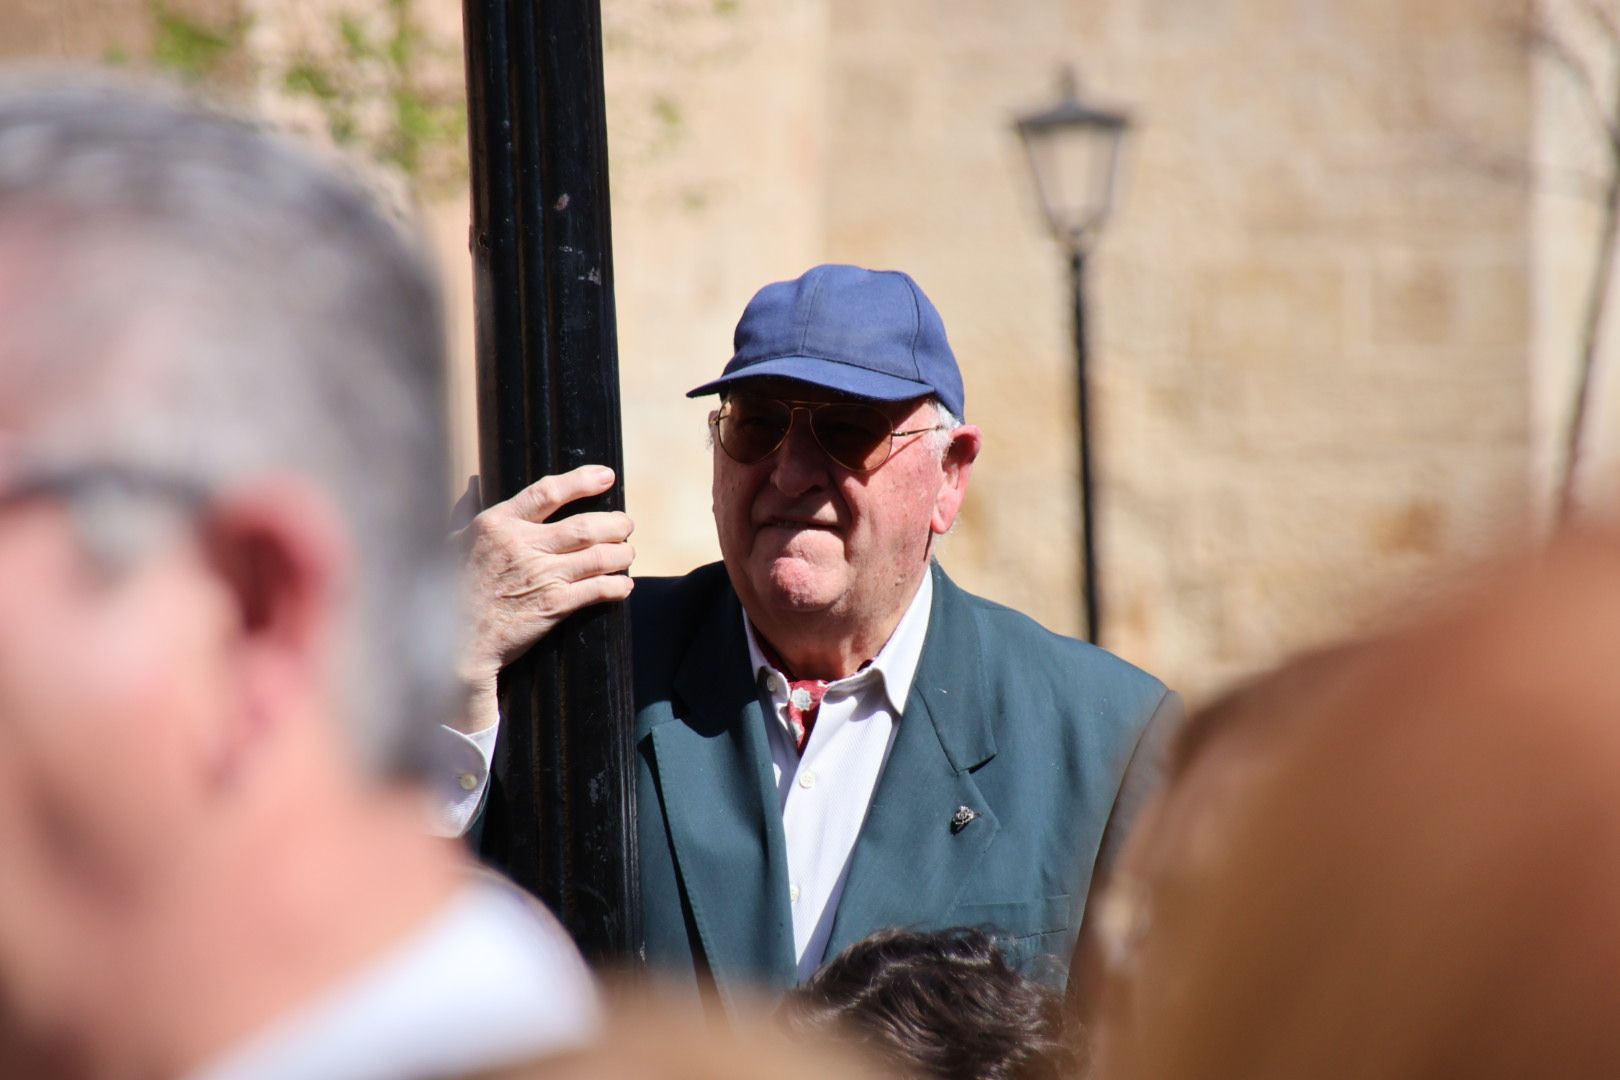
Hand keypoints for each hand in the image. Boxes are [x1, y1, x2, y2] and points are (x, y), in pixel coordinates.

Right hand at [453, 466, 634, 726]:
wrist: (454, 642)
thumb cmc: (449, 592)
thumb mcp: (450, 544)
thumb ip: (466, 512)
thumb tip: (474, 482)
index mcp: (498, 524)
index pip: (548, 492)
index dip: (582, 481)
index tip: (606, 476)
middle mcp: (523, 545)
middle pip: (585, 526)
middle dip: (615, 524)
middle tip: (626, 524)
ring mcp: (541, 575)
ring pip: (598, 556)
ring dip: (621, 554)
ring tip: (628, 553)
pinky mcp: (554, 605)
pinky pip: (597, 589)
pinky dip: (617, 586)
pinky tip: (623, 586)